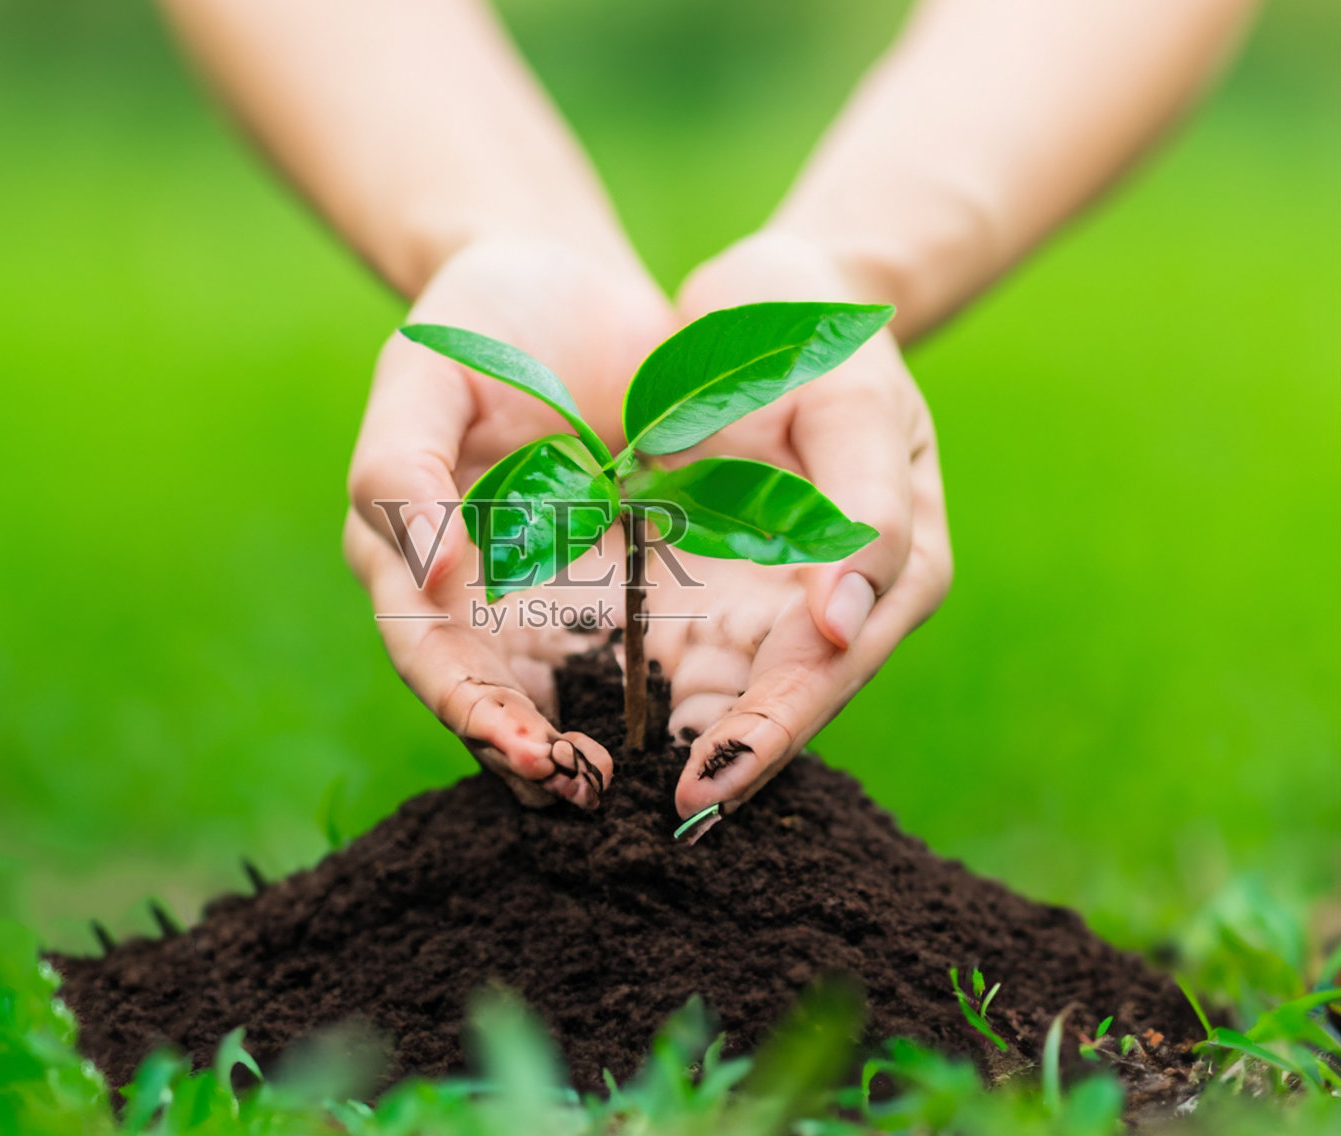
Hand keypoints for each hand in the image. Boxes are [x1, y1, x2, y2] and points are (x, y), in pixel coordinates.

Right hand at [344, 237, 673, 808]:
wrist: (564, 282)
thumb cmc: (479, 317)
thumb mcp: (425, 372)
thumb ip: (404, 469)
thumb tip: (431, 580)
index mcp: (403, 550)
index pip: (428, 654)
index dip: (471, 710)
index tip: (529, 751)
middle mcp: (466, 593)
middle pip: (491, 698)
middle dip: (533, 756)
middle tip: (587, 800)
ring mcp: (539, 593)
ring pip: (558, 693)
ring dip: (590, 748)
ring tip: (639, 793)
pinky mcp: (608, 582)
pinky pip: (625, 651)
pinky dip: (646, 697)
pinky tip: (690, 727)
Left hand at [647, 230, 952, 833]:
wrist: (768, 296)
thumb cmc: (822, 334)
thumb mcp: (854, 400)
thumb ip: (862, 508)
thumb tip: (844, 627)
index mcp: (891, 569)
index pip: (823, 673)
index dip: (767, 736)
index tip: (704, 787)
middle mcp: (825, 605)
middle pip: (765, 708)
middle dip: (710, 770)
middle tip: (638, 830)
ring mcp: (760, 599)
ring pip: (709, 695)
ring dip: (657, 748)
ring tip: (589, 800)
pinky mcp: (700, 584)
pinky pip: (660, 649)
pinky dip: (623, 688)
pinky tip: (568, 726)